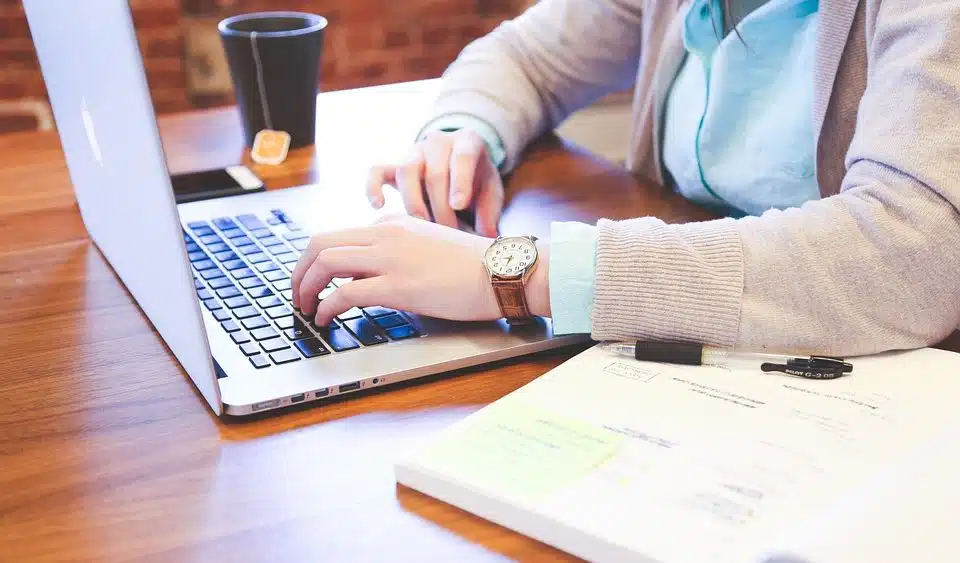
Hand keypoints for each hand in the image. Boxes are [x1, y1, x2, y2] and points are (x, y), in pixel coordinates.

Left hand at [290, 215, 549, 326]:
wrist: (502, 271)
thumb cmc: (475, 266)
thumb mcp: (430, 246)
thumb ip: (401, 252)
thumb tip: (375, 274)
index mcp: (394, 225)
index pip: (340, 236)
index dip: (318, 262)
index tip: (314, 281)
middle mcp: (386, 235)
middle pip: (320, 243)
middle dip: (300, 271)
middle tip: (297, 294)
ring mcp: (390, 258)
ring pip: (326, 262)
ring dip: (305, 287)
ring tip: (305, 308)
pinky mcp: (398, 285)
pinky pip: (345, 293)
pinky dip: (326, 307)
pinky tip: (326, 320)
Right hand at [366, 129, 503, 236]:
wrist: (458, 165)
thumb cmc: (477, 182)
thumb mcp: (490, 192)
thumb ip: (490, 212)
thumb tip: (486, 237)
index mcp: (467, 142)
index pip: (462, 157)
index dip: (460, 181)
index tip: (459, 205)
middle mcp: (438, 142)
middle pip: (434, 172)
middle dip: (441, 207)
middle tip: (448, 233)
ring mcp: (413, 152)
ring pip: (406, 170)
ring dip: (413, 203)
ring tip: (422, 228)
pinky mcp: (393, 165)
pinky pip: (376, 171)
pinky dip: (373, 187)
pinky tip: (378, 206)